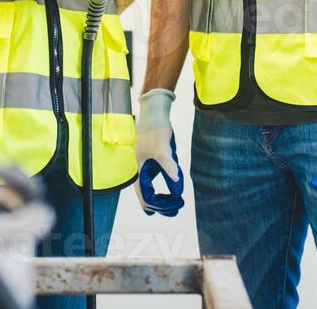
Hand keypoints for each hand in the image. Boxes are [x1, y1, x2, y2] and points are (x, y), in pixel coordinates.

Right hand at [134, 89, 183, 215]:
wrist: (154, 111)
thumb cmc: (155, 128)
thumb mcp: (163, 148)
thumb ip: (169, 166)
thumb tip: (177, 186)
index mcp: (138, 171)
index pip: (146, 197)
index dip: (160, 205)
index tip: (175, 204)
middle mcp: (140, 171)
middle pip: (148, 196)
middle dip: (162, 204)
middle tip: (177, 206)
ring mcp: (146, 166)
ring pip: (151, 188)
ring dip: (163, 196)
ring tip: (176, 200)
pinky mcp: (152, 160)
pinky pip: (155, 179)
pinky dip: (164, 186)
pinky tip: (174, 184)